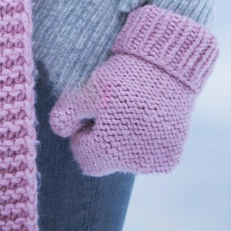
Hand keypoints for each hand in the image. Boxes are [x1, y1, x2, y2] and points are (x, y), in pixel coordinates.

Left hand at [48, 4, 217, 175]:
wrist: (169, 66)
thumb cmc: (124, 77)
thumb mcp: (90, 89)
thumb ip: (67, 112)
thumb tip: (60, 131)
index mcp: (108, 150)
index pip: (85, 157)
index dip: (84, 135)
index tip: (93, 114)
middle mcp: (133, 164)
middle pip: (107, 161)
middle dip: (105, 140)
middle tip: (113, 111)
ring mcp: (154, 163)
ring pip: (128, 161)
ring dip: (126, 142)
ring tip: (134, 112)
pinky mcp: (170, 158)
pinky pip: (149, 158)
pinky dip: (147, 143)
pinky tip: (150, 120)